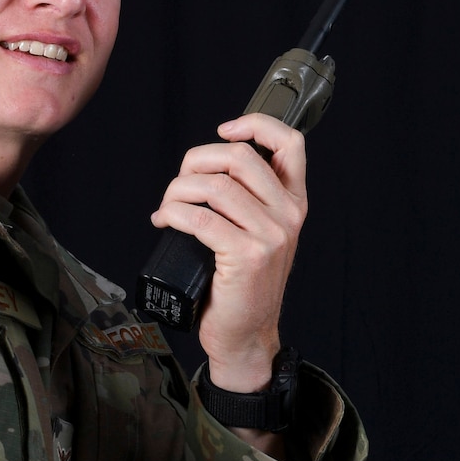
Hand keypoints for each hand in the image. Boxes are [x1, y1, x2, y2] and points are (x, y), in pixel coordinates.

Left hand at [149, 113, 307, 393]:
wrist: (246, 335)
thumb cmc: (244, 285)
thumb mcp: (261, 235)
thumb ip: (249, 199)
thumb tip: (206, 166)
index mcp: (294, 204)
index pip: (290, 144)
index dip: (256, 125)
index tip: (227, 130)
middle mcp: (288, 216)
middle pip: (241, 158)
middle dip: (196, 162)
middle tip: (180, 184)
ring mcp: (271, 236)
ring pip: (215, 186)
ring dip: (177, 191)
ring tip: (168, 208)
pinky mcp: (247, 256)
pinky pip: (200, 218)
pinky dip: (173, 214)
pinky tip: (165, 222)